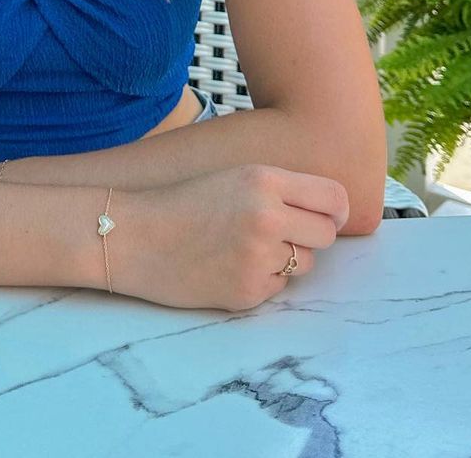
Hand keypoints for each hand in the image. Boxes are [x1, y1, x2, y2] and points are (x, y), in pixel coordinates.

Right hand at [107, 164, 348, 312]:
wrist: (134, 236)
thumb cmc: (182, 202)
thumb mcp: (234, 177)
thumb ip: (279, 190)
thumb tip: (330, 212)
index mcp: (263, 180)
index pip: (333, 198)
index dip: (335, 210)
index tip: (329, 216)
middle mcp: (266, 216)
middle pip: (325, 234)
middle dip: (310, 237)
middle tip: (281, 235)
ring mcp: (258, 257)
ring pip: (304, 264)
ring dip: (285, 260)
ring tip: (244, 248)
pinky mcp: (247, 292)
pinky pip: (277, 288)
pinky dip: (260, 281)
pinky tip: (227, 267)